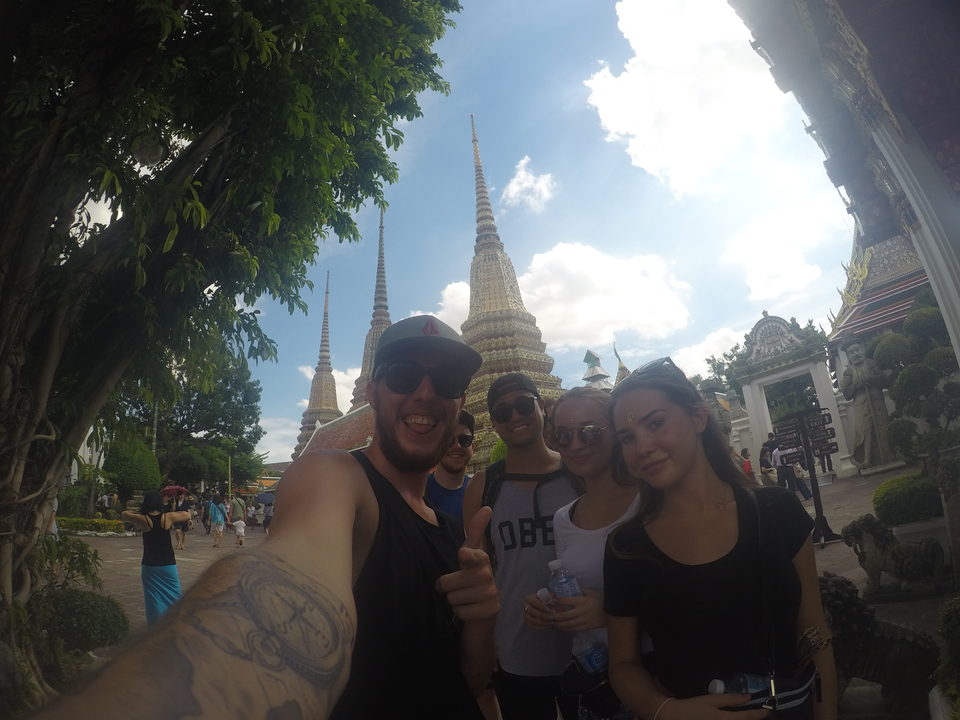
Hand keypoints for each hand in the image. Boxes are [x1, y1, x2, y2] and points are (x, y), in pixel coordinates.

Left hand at [435, 506, 499, 620]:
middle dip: (447, 588)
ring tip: (464, 599)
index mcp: (482, 558)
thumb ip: (474, 533)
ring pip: (453, 598)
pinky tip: (469, 610)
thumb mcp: (469, 556)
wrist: (484, 612)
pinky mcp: (491, 610)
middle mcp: (489, 574)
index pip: (473, 555)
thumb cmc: (471, 580)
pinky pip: (460, 612)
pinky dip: (460, 613)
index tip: (462, 554)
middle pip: (449, 583)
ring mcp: (492, 593)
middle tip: (456, 588)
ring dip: (454, 601)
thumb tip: (487, 507)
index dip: (466, 556)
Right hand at [522, 591, 555, 630]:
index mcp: (529, 598)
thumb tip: (553, 595)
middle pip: (532, 612)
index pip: (532, 601)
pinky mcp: (527, 622)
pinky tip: (547, 627)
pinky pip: (532, 626)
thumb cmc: (545, 601)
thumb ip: (551, 596)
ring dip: (542, 622)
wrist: (542, 608)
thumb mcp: (548, 597)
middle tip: (552, 618)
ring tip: (551, 623)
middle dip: (543, 615)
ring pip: (532, 620)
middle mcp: (525, 606)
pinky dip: (540, 627)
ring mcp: (525, 615)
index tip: (549, 610)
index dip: (540, 606)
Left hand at [552, 588, 604, 632]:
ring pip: (568, 624)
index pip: (566, 601)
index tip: (553, 602)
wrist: (612, 612)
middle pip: (565, 616)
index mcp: (581, 601)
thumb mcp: (591, 592)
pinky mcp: (587, 627)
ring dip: (559, 625)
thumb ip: (581, 591)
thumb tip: (570, 590)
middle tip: (549, 617)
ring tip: (553, 624)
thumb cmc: (601, 600)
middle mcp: (581, 611)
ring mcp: (584, 620)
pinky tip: (562, 628)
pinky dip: (567, 629)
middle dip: (555, 617)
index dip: (558, 601)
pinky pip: (575, 629)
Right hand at [660, 693, 770, 719]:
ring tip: (751, 716)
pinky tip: (736, 718)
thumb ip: (730, 699)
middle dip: (756, 719)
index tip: (769, 709)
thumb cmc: (693, 707)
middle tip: (763, 714)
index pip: (747, 717)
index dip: (760, 714)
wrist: (675, 718)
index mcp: (724, 719)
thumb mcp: (711, 700)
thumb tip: (748, 697)